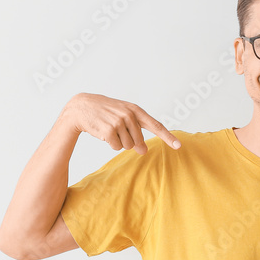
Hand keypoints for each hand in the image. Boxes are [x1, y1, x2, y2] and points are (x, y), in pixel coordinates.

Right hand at [57, 92, 180, 154]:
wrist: (81, 107)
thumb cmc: (104, 113)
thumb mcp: (122, 118)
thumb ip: (135, 132)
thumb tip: (144, 151)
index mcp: (135, 110)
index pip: (155, 125)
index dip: (168, 137)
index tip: (178, 146)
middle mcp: (129, 115)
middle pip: (138, 141)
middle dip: (129, 141)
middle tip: (116, 130)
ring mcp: (119, 122)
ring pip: (127, 146)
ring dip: (118, 142)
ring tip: (108, 129)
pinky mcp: (109, 131)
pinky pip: (116, 147)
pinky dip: (110, 144)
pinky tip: (102, 133)